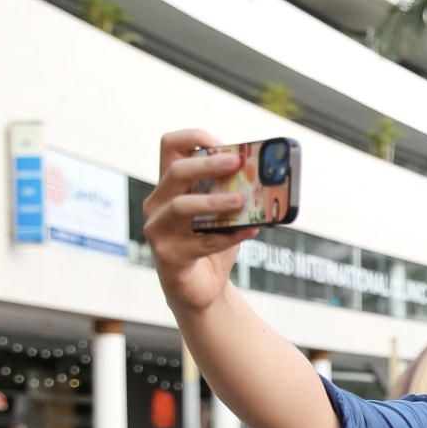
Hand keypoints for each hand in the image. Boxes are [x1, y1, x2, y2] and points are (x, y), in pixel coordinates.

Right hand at [141, 130, 258, 316]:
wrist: (202, 289)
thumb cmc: (212, 245)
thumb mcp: (225, 216)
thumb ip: (237, 196)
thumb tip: (268, 179)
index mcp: (171, 187)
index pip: (170, 147)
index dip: (194, 138)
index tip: (223, 144)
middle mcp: (159, 204)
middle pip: (176, 172)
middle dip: (208, 164)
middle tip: (236, 163)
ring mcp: (159, 230)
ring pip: (182, 206)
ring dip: (215, 201)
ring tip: (242, 201)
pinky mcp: (169, 256)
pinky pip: (201, 242)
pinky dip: (229, 236)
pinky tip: (251, 232)